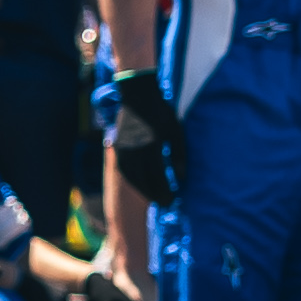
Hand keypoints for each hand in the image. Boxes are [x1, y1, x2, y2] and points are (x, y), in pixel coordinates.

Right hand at [99, 74, 178, 206]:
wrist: (137, 96)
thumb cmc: (161, 112)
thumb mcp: (176, 132)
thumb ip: (179, 156)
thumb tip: (181, 177)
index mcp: (152, 147)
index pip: (158, 178)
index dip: (165, 191)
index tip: (173, 201)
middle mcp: (135, 152)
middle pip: (143, 182)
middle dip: (154, 195)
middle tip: (165, 204)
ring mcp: (124, 150)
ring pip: (131, 178)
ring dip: (142, 190)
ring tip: (153, 196)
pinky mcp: (119, 147)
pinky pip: (124, 170)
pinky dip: (133, 180)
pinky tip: (140, 183)